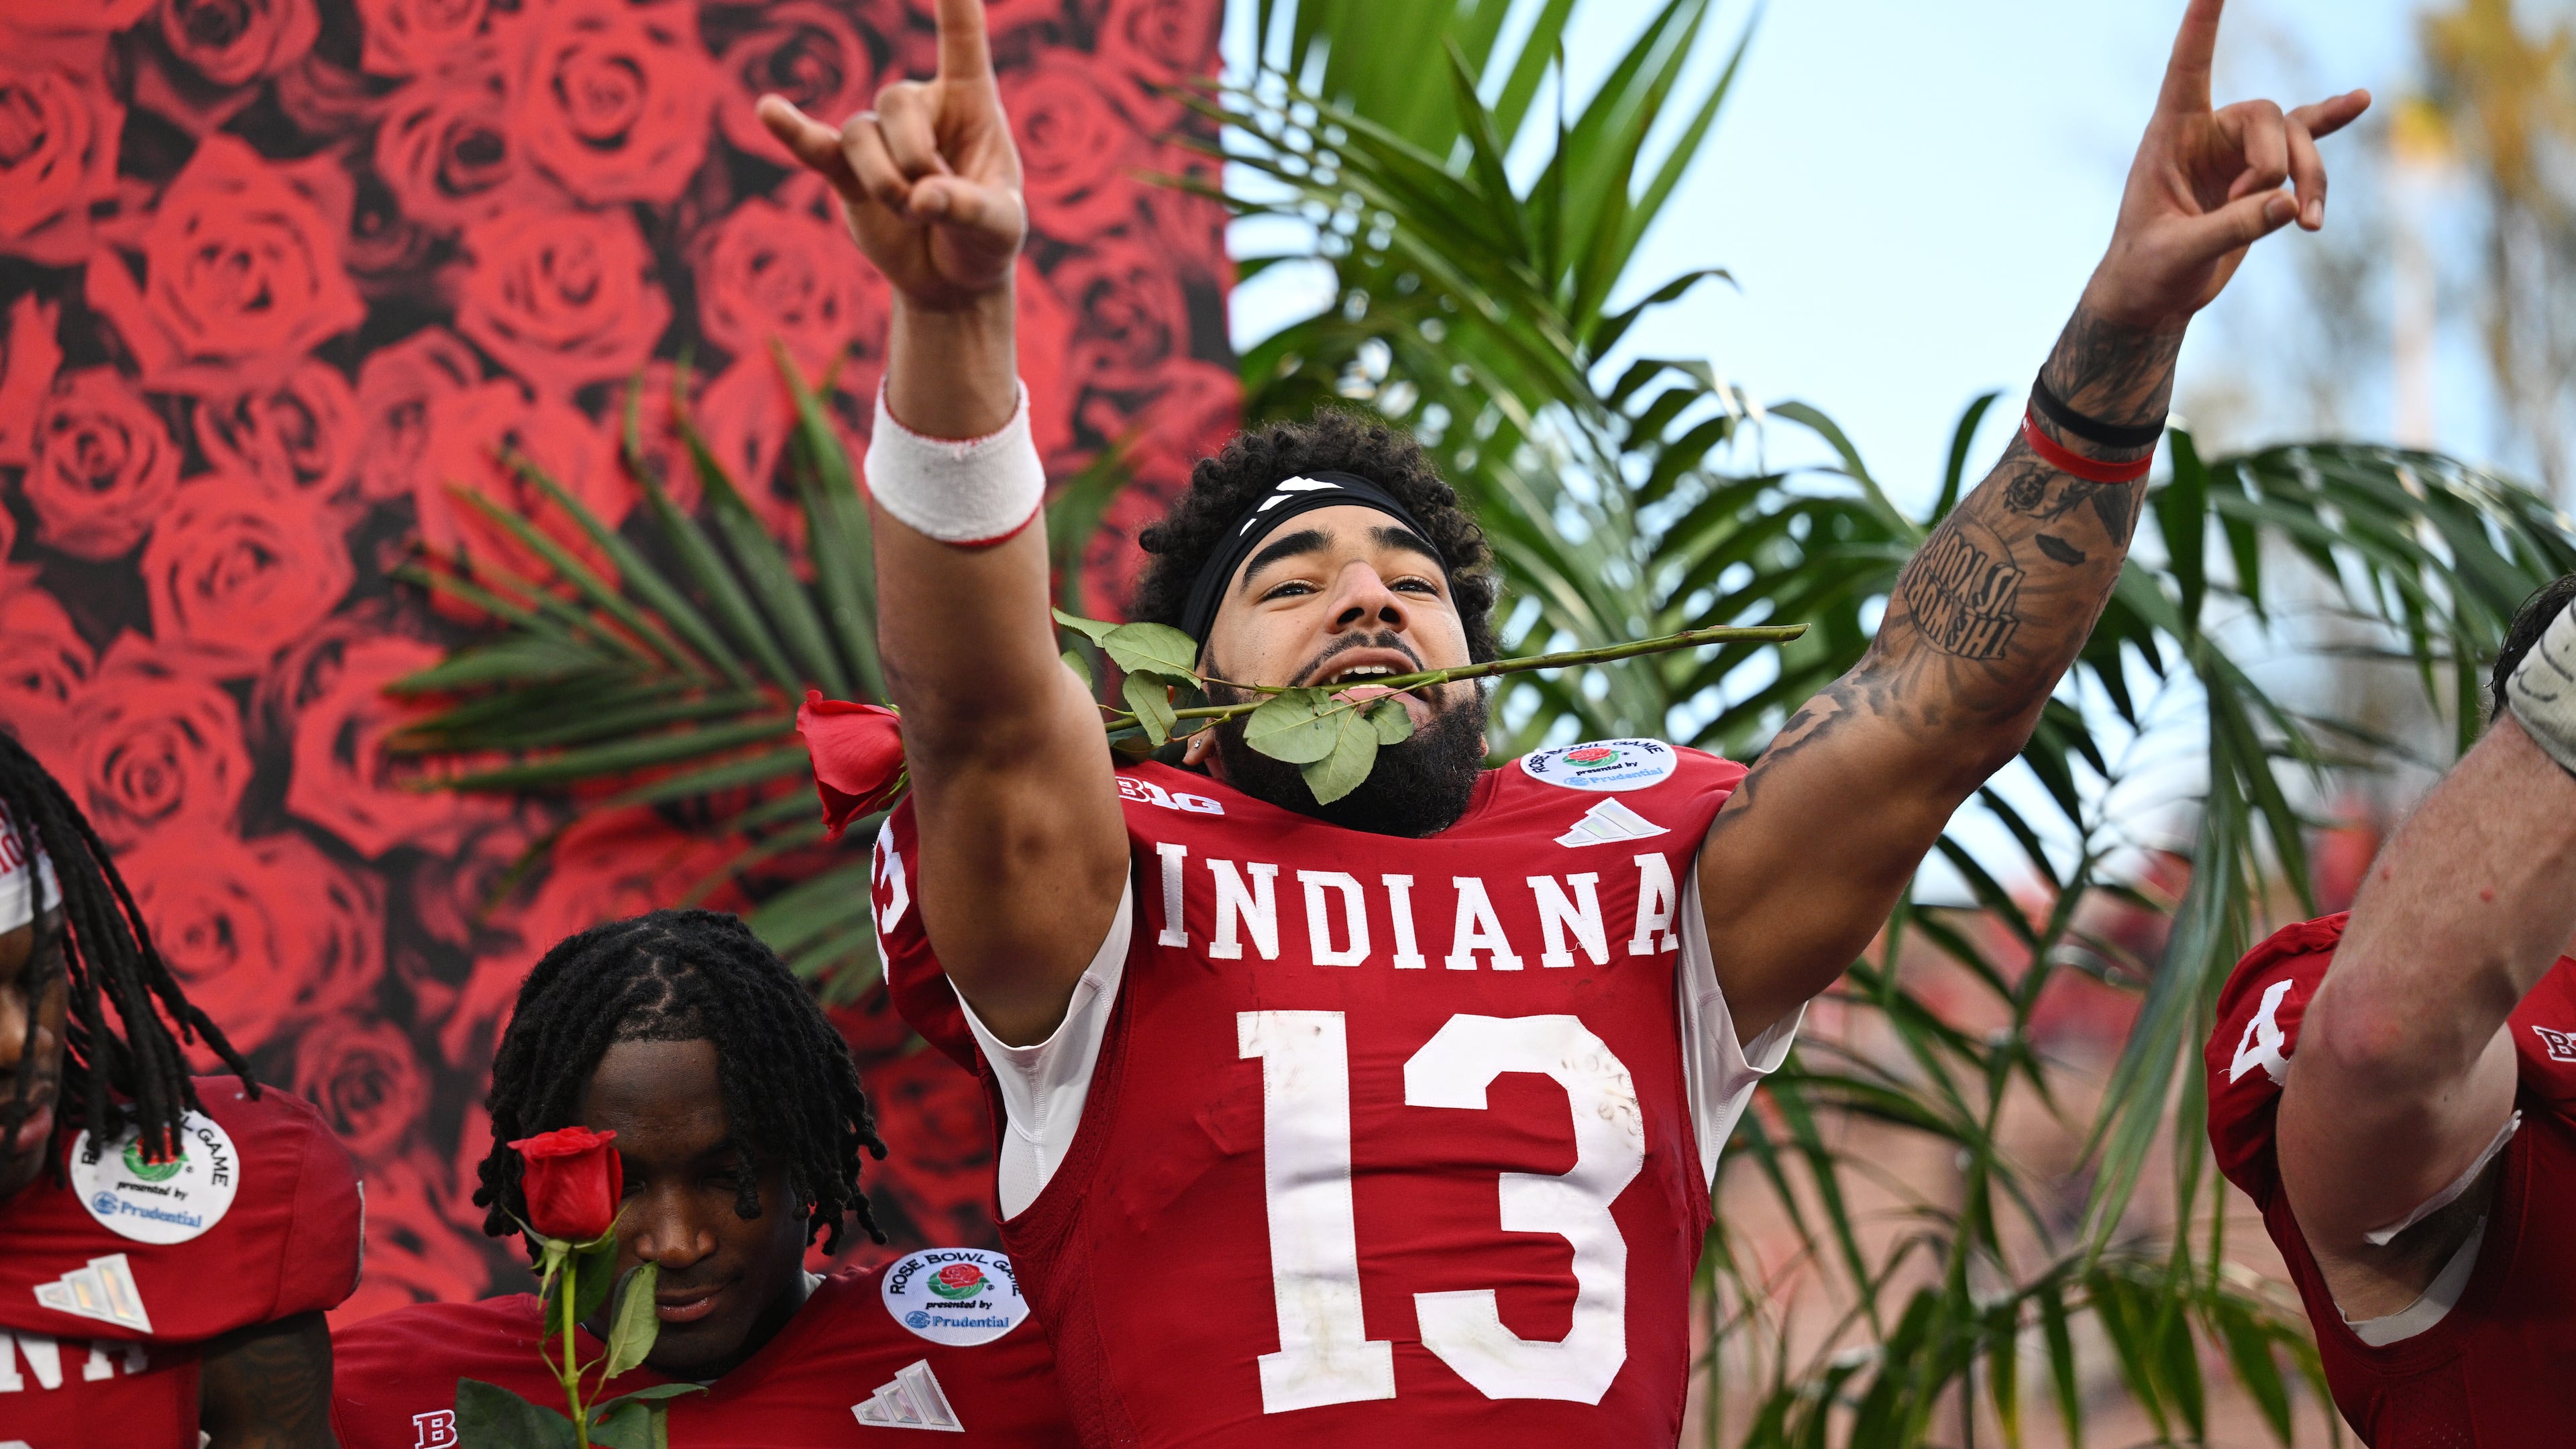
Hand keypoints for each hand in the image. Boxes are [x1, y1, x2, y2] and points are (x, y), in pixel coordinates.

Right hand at [756, 0, 1024, 310]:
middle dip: (914, 159)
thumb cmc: (985, 241)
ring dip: (885, 183)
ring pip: (859, 135)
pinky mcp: (846, 171)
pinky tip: (769, 110)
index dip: (954, 5)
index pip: (961, 42)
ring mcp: (880, 139)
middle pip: (895, 100)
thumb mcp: (999, 229)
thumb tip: (922, 198)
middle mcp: (921, 109)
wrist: (949, 278)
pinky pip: (815, 146)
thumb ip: (969, 207)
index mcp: (971, 104)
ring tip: (913, 215)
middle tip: (935, 204)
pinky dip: (793, 132)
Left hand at [2084, 0, 2369, 330]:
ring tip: (2307, 225)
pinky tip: (2360, 101)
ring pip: (2295, 140)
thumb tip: (2289, 205)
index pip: (2188, 67)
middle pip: (2267, 118)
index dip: (2201, 24)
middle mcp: (2206, 132)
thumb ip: (2232, 228)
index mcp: (2170, 135)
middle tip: (2256, 210)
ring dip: (2310, 180)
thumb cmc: (2147, 270)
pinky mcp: (2262, 175)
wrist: (2154, 296)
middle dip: (2277, 165)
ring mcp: (2237, 151)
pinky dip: (2331, 127)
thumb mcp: (2179, 253)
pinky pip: (2305, 140)